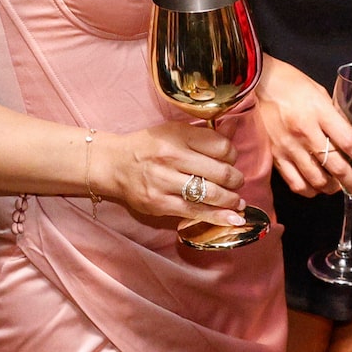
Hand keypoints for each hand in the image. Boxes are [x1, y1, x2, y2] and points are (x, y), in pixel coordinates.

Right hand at [85, 119, 243, 227]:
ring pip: (210, 194)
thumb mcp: (173, 131)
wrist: (114, 164)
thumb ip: (202, 135)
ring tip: (237, 202)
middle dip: (236, 180)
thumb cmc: (147, 147)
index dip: (232, 155)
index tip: (231, 160)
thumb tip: (234, 133)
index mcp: (177, 134)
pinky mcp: (160, 204)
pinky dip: (218, 217)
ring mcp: (164, 182)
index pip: (221, 146)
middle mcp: (171, 156)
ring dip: (231, 200)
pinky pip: (195, 212)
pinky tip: (232, 219)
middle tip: (237, 182)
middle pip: (220, 171)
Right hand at [254, 58, 351, 198]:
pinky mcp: (274, 156)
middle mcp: (305, 132)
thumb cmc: (291, 83)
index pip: (348, 142)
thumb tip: (348, 139)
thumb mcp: (320, 93)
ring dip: (332, 188)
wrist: (256, 83)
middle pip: (336, 166)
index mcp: (319, 111)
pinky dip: (309, 190)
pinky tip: (315, 187)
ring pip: (316, 180)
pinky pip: (295, 183)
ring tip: (338, 187)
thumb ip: (333, 116)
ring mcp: (288, 147)